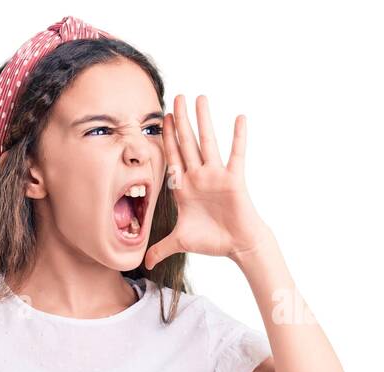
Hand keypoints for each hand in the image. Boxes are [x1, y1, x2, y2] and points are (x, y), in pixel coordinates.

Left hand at [143, 95, 271, 269]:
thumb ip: (161, 248)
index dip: (166, 138)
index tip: (161, 119)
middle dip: (180, 120)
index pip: (172, 157)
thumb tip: (144, 262)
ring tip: (199, 98)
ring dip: (203, 120)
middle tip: (176, 97)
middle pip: (187, 143)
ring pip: (208, 142)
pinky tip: (240, 117)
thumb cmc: (212, 240)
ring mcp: (216, 175)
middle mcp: (199, 176)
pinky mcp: (234, 179)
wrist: (238, 245)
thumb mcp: (180, 242)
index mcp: (184, 187)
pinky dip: (239, 137)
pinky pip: (236, 154)